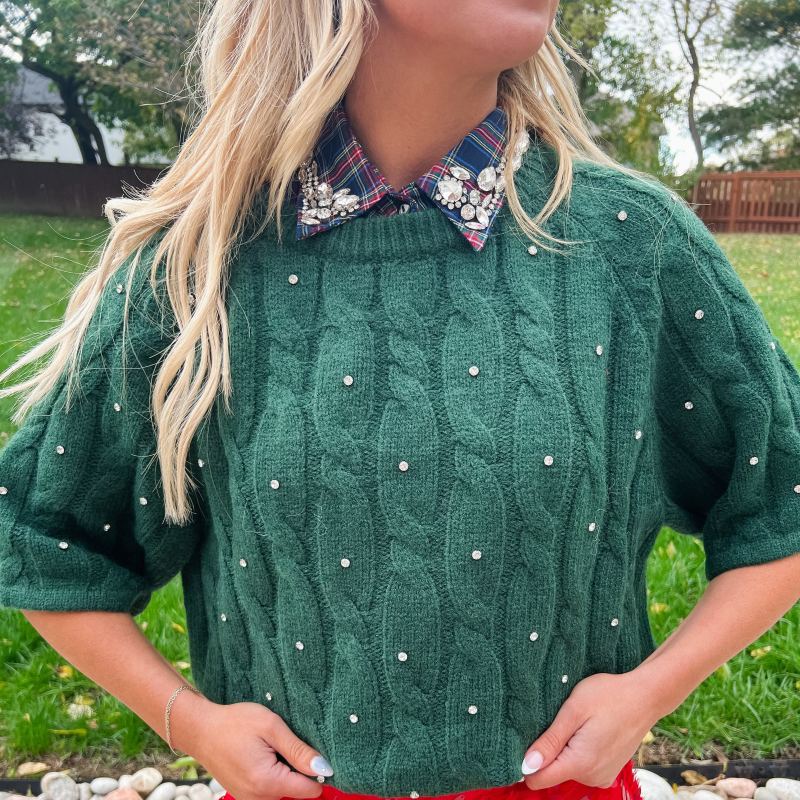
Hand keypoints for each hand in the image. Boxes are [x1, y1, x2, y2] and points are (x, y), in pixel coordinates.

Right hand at [179, 696, 332, 799]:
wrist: (201, 730)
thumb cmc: (235, 723)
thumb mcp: (271, 727)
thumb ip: (298, 750)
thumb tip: (325, 768)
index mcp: (267, 782)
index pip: (309, 791)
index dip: (319, 772)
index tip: (313, 752)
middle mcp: (257, 799)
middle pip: (296, 793)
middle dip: (300, 771)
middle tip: (288, 745)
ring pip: (283, 793)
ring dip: (287, 774)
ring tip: (274, 749)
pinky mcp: (244, 796)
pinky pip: (269, 792)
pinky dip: (274, 777)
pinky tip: (266, 756)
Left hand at [520, 671, 657, 789]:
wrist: (645, 697)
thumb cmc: (608, 696)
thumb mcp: (573, 711)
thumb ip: (550, 741)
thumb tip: (526, 766)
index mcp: (580, 763)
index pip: (538, 780)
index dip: (526, 763)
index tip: (527, 739)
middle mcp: (592, 777)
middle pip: (552, 773)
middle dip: (549, 749)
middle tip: (562, 721)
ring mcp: (602, 776)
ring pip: (566, 769)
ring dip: (565, 749)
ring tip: (579, 723)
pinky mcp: (608, 771)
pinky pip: (582, 766)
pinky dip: (578, 751)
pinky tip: (588, 730)